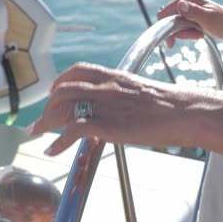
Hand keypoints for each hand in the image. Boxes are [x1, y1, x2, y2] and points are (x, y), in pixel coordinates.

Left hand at [25, 63, 201, 155]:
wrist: (184, 111)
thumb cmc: (169, 104)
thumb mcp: (141, 90)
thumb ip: (122, 94)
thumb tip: (116, 106)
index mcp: (113, 75)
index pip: (77, 71)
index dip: (60, 81)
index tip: (54, 92)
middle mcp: (104, 86)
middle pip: (62, 91)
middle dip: (47, 106)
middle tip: (41, 119)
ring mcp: (104, 104)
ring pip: (62, 107)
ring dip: (45, 121)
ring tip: (37, 133)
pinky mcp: (107, 124)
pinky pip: (72, 130)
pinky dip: (58, 141)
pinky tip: (52, 150)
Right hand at [157, 0, 222, 47]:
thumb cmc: (222, 22)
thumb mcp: (208, 18)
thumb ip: (193, 12)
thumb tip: (180, 5)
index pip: (163, 14)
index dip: (169, 29)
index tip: (179, 38)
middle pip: (167, 21)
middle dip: (179, 32)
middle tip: (196, 34)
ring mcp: (184, 6)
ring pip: (173, 25)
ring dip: (185, 33)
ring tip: (199, 33)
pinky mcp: (186, 13)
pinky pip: (178, 27)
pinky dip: (186, 33)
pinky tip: (198, 32)